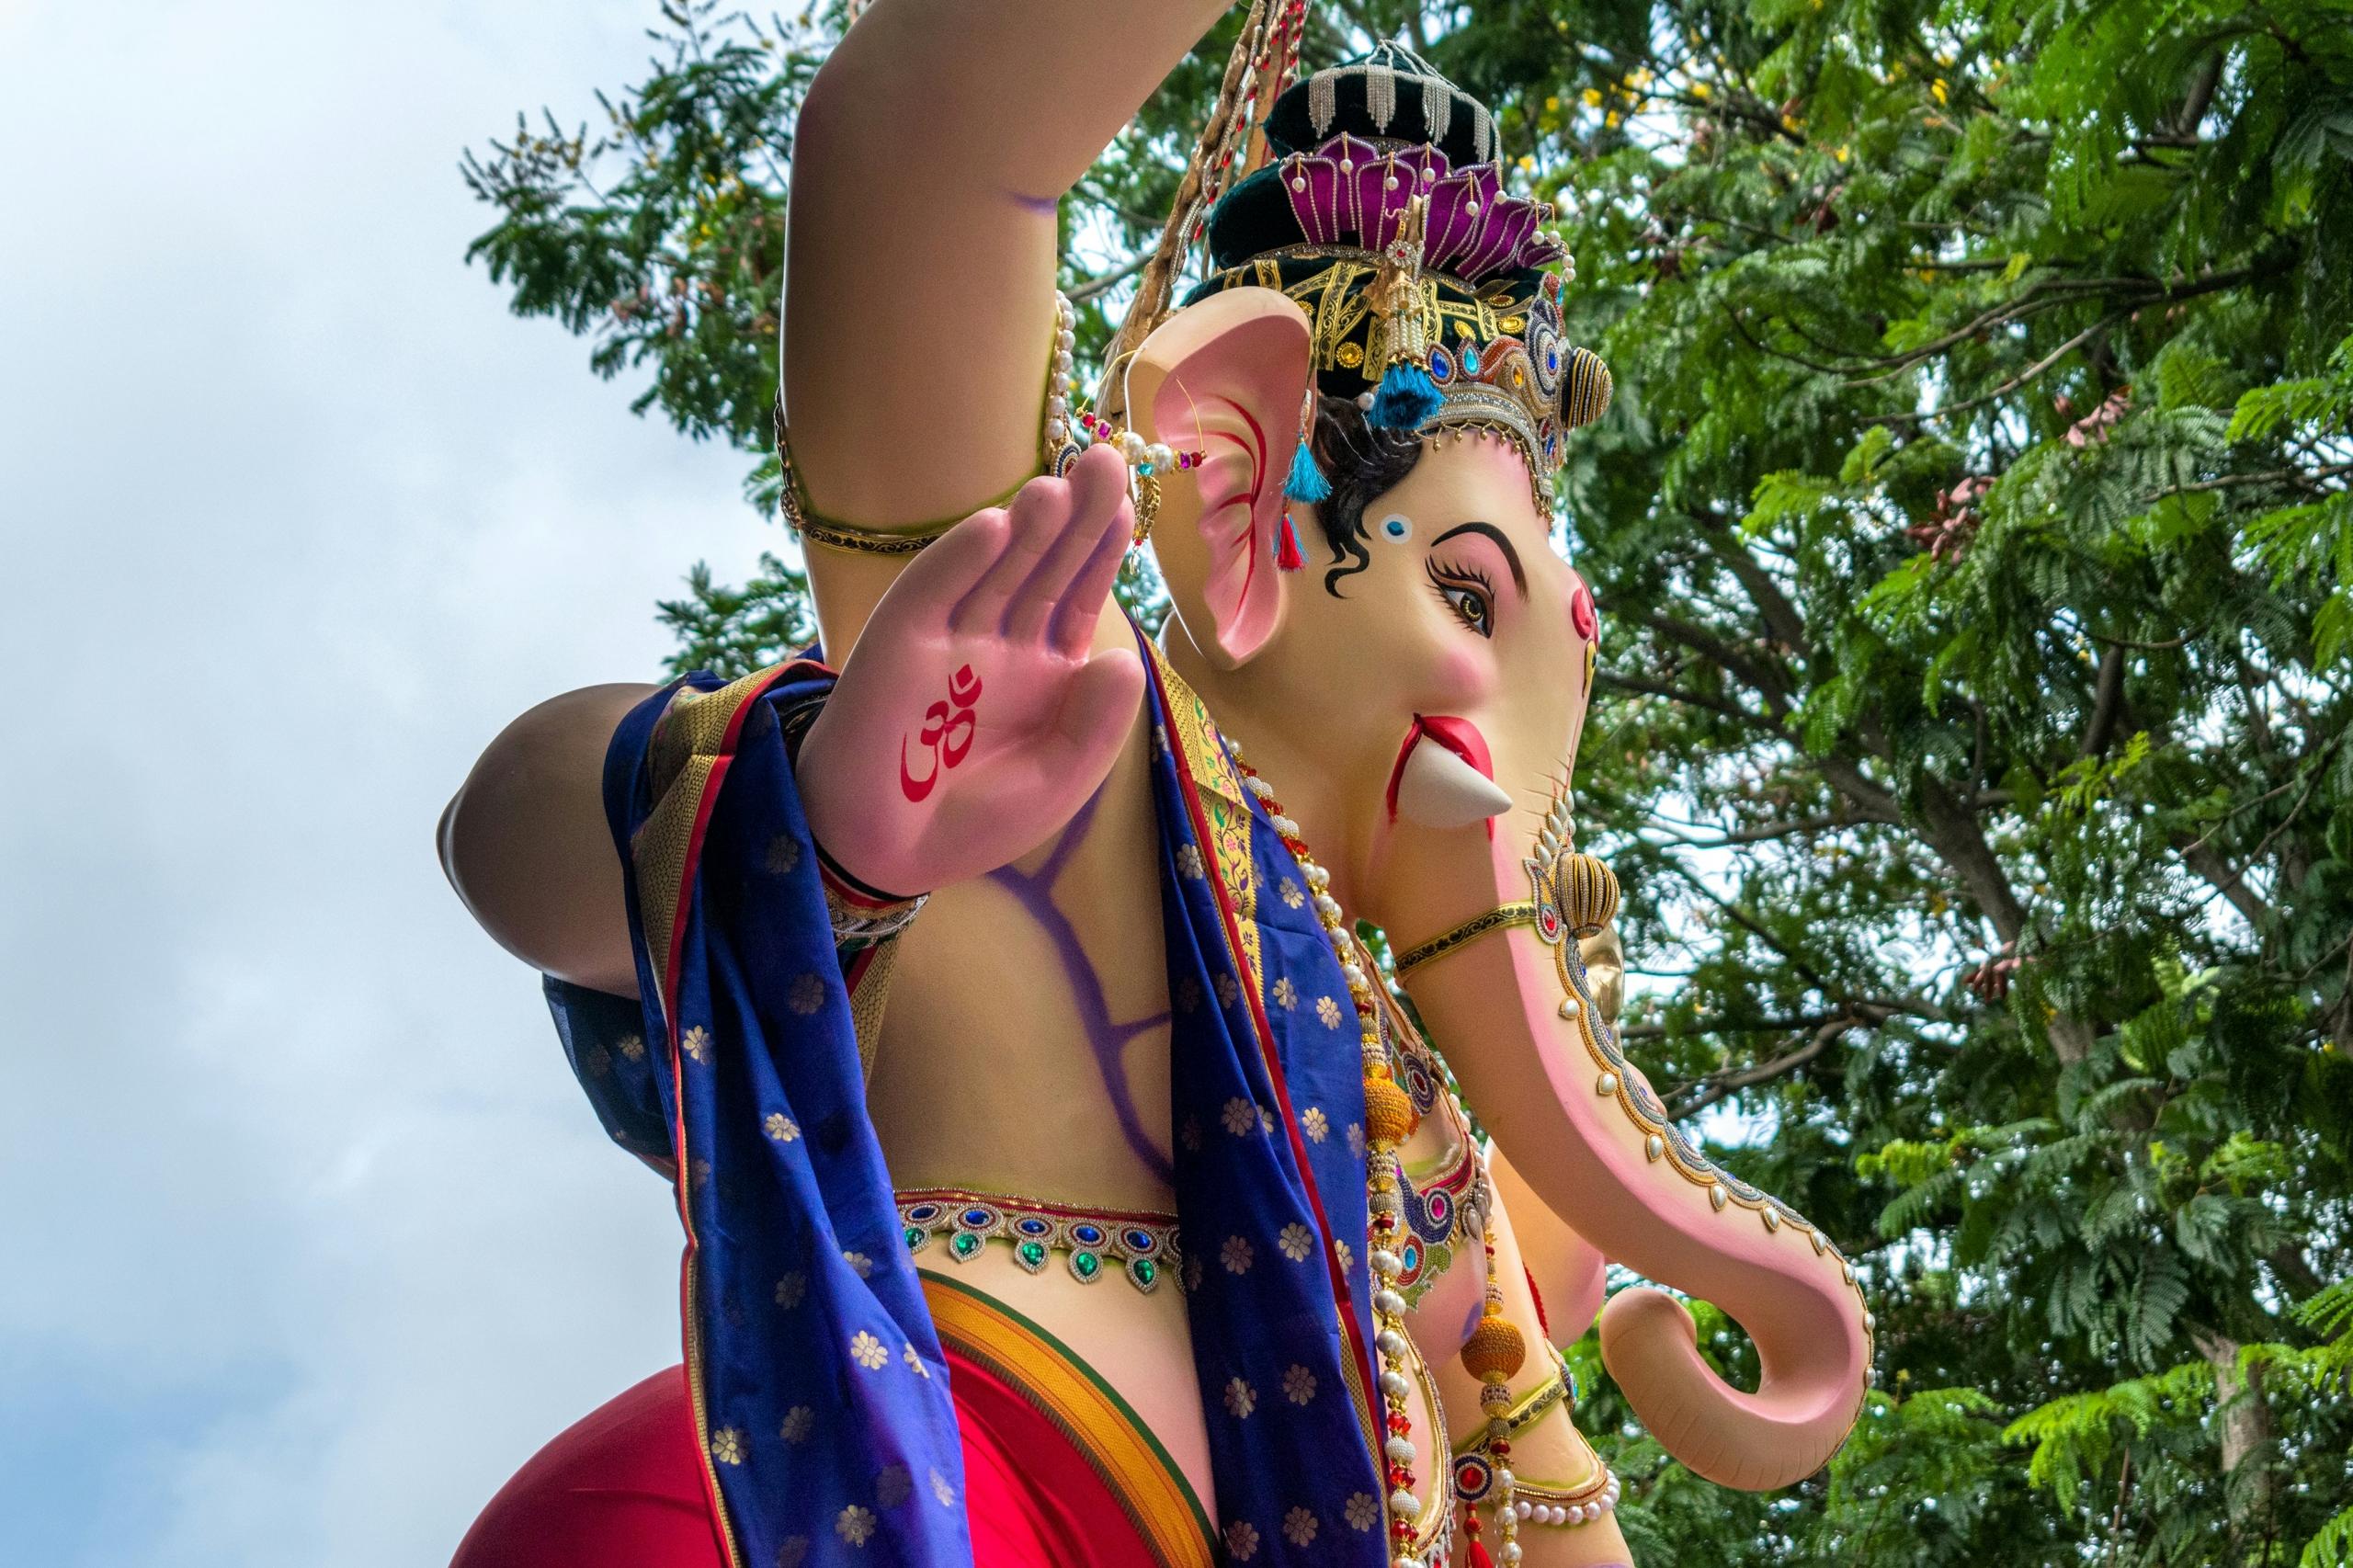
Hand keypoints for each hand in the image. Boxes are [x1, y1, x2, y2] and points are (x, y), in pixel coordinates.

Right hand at [798, 443, 1145, 896]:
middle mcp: (1000, 641)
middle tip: (1106, 461)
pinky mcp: (896, 645)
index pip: (1080, 594)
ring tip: (1055, 489)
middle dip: (1074, 517)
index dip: (1102, 550)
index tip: (1127, 506)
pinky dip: (959, 559)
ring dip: (1023, 528)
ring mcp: (948, 638)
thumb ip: (1096, 726)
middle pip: (1044, 567)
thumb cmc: (973, 820)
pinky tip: (993, 525)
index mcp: (1044, 668)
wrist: (887, 854)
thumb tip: (1126, 658)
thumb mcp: (1059, 781)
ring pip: (993, 571)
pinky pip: (932, 593)